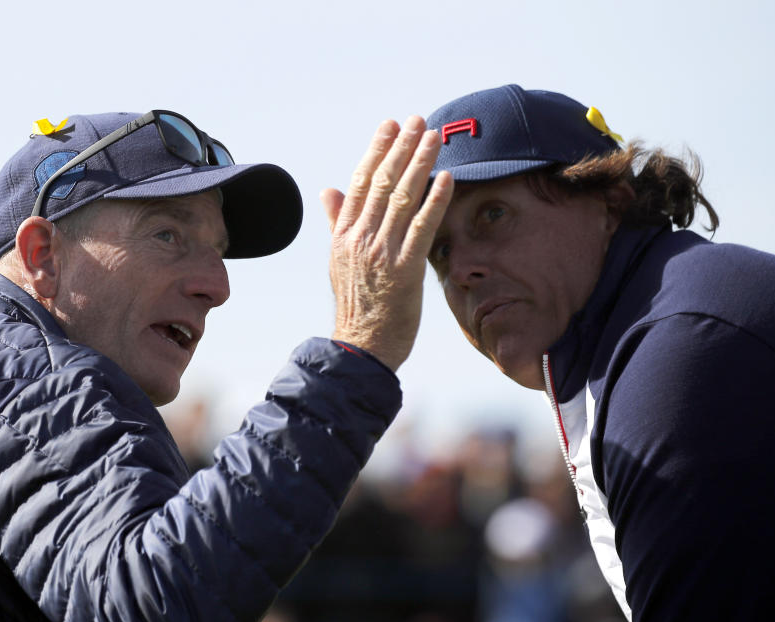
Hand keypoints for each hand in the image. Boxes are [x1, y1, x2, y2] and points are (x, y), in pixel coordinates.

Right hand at [321, 116, 453, 370]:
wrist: (361, 347)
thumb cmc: (356, 306)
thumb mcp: (339, 260)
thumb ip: (337, 222)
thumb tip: (328, 190)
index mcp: (344, 235)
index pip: (360, 183)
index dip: (376, 151)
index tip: (391, 126)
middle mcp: (360, 239)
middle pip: (382, 182)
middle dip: (401, 147)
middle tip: (418, 120)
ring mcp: (382, 253)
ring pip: (402, 198)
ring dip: (420, 163)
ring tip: (434, 137)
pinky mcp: (405, 270)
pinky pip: (422, 227)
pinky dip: (435, 200)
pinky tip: (447, 177)